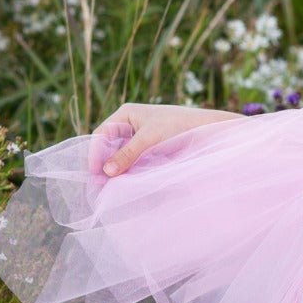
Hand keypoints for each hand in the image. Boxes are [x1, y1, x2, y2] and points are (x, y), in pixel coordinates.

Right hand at [92, 103, 242, 175]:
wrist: (207, 130)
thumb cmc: (179, 126)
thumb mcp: (150, 138)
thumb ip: (128, 154)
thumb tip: (106, 172)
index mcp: (126, 114)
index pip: (101, 134)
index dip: (95, 154)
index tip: (95, 173)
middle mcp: (130, 125)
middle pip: (108, 147)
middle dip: (104, 165)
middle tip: (99, 186)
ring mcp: (139, 138)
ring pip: (119, 156)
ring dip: (115, 171)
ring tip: (109, 188)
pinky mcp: (148, 151)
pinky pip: (132, 162)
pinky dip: (127, 172)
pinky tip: (124, 184)